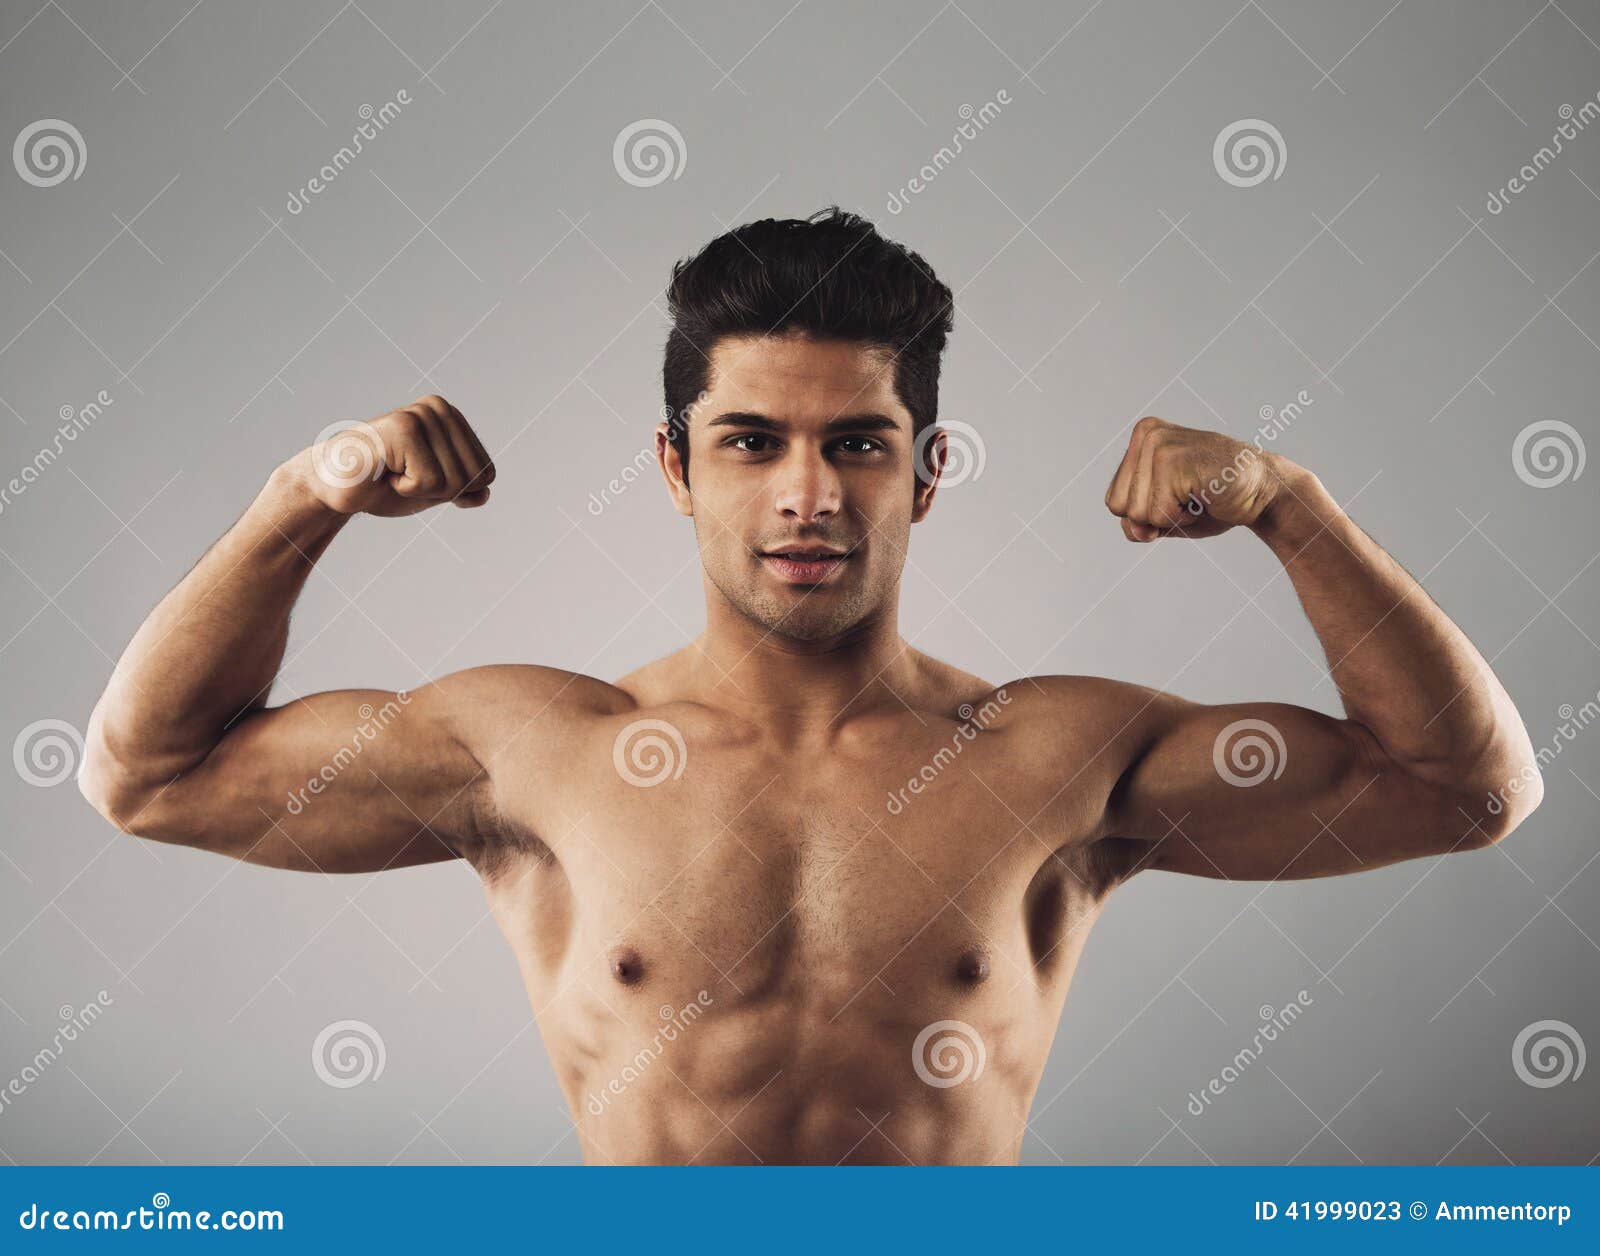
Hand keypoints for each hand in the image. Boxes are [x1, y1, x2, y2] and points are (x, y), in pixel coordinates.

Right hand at [296, 396, 495, 516]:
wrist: (332, 487)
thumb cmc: (381, 485)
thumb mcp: (433, 490)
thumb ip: (463, 489)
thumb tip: (484, 493)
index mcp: (451, 418)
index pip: (486, 473)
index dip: (456, 491)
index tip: (420, 478)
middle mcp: (439, 408)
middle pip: (473, 477)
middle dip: (439, 492)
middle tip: (403, 477)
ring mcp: (422, 415)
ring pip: (454, 481)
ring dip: (420, 490)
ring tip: (392, 472)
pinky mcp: (404, 428)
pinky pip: (429, 481)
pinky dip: (405, 488)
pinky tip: (384, 472)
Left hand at [1104, 416, 1289, 541]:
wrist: (1264, 492)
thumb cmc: (1214, 501)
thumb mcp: (1164, 516)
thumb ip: (1138, 524)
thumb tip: (1135, 530)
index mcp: (1140, 439)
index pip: (1114, 501)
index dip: (1145, 515)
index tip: (1178, 497)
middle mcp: (1146, 434)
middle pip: (1120, 507)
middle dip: (1156, 517)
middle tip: (1190, 496)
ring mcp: (1159, 444)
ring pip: (1137, 513)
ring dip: (1172, 517)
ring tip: (1197, 494)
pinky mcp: (1173, 460)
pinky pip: (1159, 513)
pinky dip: (1183, 517)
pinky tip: (1205, 495)